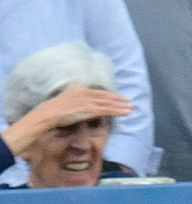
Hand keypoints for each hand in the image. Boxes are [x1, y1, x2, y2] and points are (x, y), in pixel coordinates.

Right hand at [2, 85, 131, 153]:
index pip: (98, 92)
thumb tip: (83, 106)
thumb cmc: (53, 111)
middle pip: (106, 96)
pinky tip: (126, 112)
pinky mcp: (90, 109)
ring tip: (132, 108)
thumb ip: (76, 101)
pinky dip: (118, 111)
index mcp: (79, 89)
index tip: (119, 98)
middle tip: (130, 102)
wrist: (48, 114)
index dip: (110, 95)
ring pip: (109, 103)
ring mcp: (89, 101)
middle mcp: (85, 93)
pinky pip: (108, 110)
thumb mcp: (65, 101)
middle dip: (119, 100)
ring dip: (122, 106)